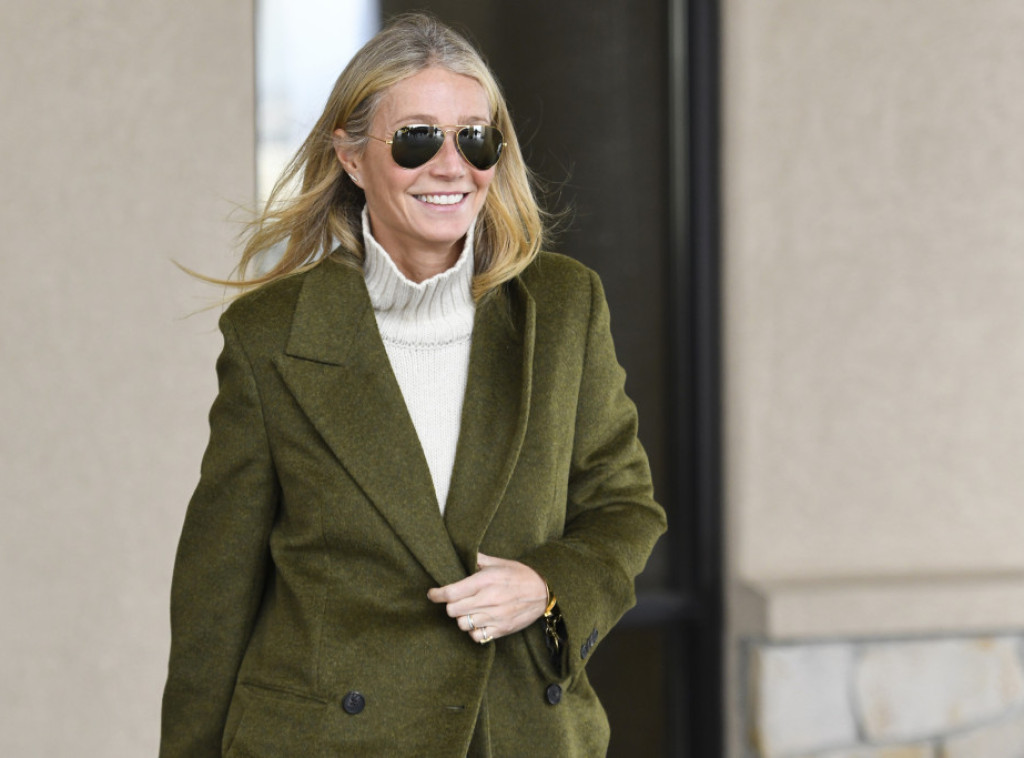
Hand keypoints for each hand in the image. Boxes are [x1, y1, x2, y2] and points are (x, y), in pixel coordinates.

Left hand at [427, 552, 547, 643]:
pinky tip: (478, 622)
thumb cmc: (520, 574)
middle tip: (454, 601)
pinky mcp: (502, 629)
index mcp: (485, 581)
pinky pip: (477, 636)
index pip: (451, 592)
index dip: (437, 594)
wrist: (544, 590)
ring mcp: (495, 616)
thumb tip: (460, 554)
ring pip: (463, 624)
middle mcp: (488, 599)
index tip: (432, 594)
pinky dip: (474, 631)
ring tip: (468, 611)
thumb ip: (477, 560)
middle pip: (453, 610)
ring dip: (462, 618)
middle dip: (450, 605)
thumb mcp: (499, 562)